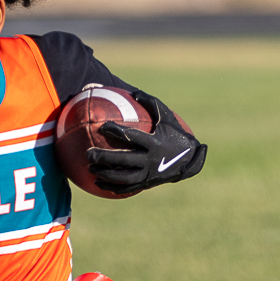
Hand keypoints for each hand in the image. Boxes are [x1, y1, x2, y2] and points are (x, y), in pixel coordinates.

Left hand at [84, 92, 205, 194]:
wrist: (191, 160)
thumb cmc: (176, 134)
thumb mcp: (167, 117)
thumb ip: (151, 103)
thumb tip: (133, 92)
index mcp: (155, 143)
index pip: (132, 137)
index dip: (116, 132)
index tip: (102, 127)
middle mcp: (151, 160)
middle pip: (124, 160)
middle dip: (104, 157)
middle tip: (88, 154)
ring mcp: (148, 174)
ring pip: (123, 177)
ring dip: (105, 174)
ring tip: (90, 169)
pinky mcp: (147, 183)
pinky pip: (127, 188)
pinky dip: (112, 187)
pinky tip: (97, 184)